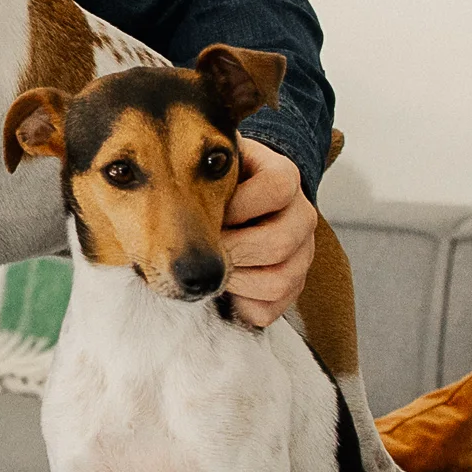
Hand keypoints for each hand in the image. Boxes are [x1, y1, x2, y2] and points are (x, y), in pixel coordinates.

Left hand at [218, 136, 316, 328]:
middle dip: (230, 250)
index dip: (236, 205)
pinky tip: (223, 289)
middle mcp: (303, 216)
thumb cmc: (221, 180)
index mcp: (285, 177)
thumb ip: (202, 163)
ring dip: (234, 281)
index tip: (208, 210)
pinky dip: (240, 305)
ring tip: (211, 270)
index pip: (275, 189)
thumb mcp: (216, 161)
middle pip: (277, 243)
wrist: (244, 201)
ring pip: (277, 282)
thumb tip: (168, 180)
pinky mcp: (293, 287)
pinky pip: (269, 310)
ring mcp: (303, 255)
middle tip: (200, 250)